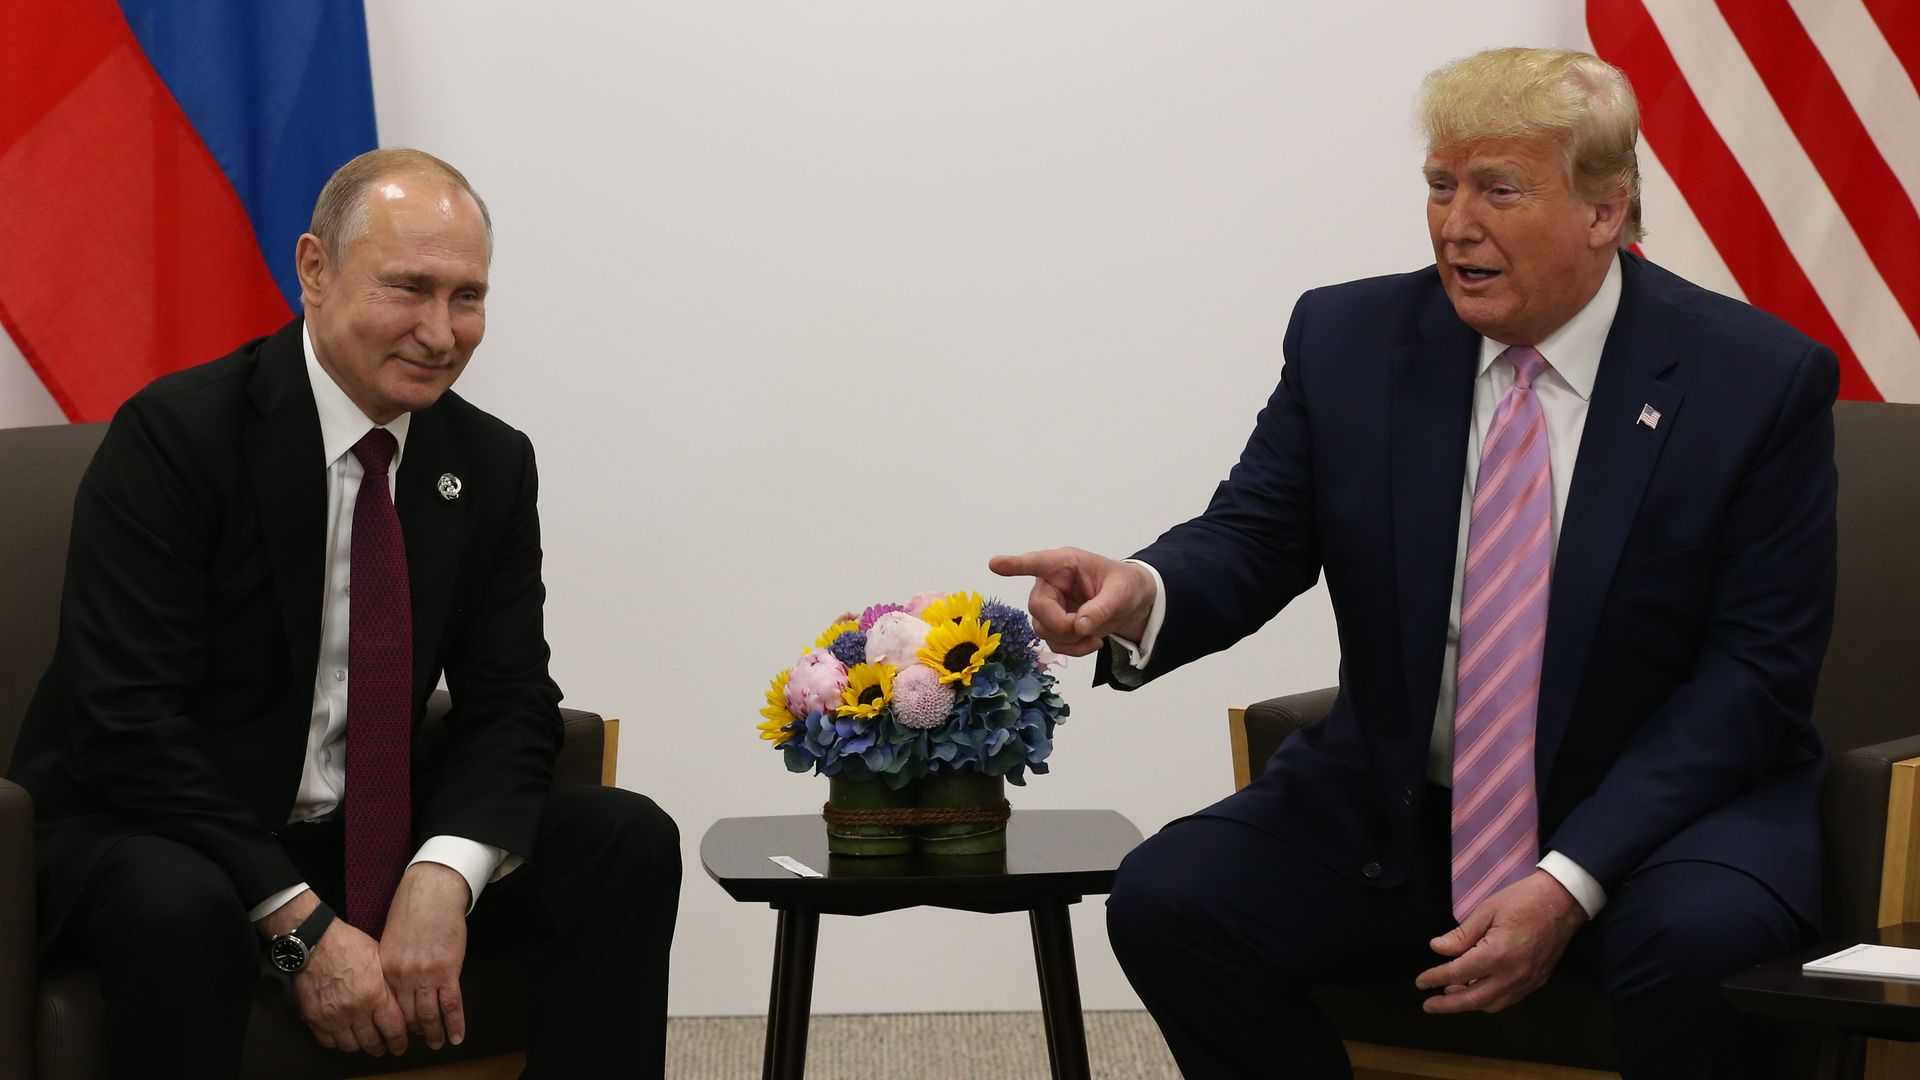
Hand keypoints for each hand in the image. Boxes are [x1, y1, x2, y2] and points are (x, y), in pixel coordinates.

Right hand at [292, 915, 408, 1055]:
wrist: (315, 941)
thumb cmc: (349, 944)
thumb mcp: (380, 959)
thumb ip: (389, 986)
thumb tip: (400, 1005)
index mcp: (375, 994)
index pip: (393, 1030)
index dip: (399, 1042)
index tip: (400, 1045)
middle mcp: (355, 1010)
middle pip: (372, 1043)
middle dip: (381, 1047)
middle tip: (384, 1047)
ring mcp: (333, 1016)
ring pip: (351, 1046)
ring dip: (360, 1046)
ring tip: (365, 1041)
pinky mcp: (314, 1018)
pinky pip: (328, 1042)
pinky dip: (338, 1042)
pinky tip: (344, 1036)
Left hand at [379, 862, 471, 1049]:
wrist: (433, 893)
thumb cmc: (412, 913)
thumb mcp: (392, 942)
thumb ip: (393, 968)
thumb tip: (399, 991)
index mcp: (387, 970)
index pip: (391, 1008)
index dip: (399, 1024)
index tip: (405, 1032)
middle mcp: (403, 977)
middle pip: (409, 1016)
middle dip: (416, 1033)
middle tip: (423, 1042)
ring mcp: (426, 975)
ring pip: (430, 1015)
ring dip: (435, 1034)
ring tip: (439, 1044)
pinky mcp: (448, 970)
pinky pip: (452, 1005)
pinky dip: (455, 1024)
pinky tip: (457, 1036)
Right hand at [988, 548, 1155, 655]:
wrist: (1133, 603)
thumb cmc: (1126, 586)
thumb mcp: (1122, 593)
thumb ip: (1102, 608)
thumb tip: (1080, 626)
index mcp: (1066, 564)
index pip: (1037, 563)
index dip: (1015, 565)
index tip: (995, 564)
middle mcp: (1051, 582)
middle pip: (1038, 607)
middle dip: (1062, 625)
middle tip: (1087, 630)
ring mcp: (1050, 604)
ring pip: (1042, 629)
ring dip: (1069, 640)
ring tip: (1094, 636)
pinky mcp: (1054, 624)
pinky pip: (1053, 643)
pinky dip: (1073, 649)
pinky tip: (1092, 642)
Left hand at [1415, 870, 1587, 1013]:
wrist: (1564, 901)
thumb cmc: (1522, 900)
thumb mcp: (1486, 910)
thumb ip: (1461, 935)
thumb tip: (1437, 949)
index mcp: (1497, 955)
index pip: (1458, 973)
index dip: (1436, 978)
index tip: (1420, 982)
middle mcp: (1513, 975)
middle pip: (1474, 999)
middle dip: (1448, 1004)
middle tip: (1428, 1005)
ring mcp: (1528, 981)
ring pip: (1492, 1004)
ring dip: (1469, 1003)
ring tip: (1450, 993)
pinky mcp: (1537, 981)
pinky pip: (1508, 999)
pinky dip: (1489, 1000)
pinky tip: (1477, 989)